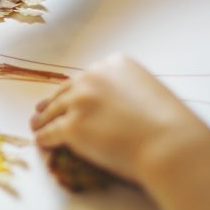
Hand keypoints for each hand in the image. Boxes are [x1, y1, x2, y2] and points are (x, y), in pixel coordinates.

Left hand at [31, 55, 209, 186]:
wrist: (173, 146)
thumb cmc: (171, 126)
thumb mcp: (149, 91)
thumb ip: (124, 90)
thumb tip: (109, 104)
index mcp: (114, 63)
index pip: (86, 78)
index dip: (76, 91)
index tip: (69, 97)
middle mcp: (92, 76)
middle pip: (65, 91)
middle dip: (54, 102)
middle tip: (42, 110)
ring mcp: (79, 101)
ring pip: (53, 111)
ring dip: (43, 119)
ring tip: (36, 125)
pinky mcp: (72, 126)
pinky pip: (50, 132)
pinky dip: (44, 138)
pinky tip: (41, 142)